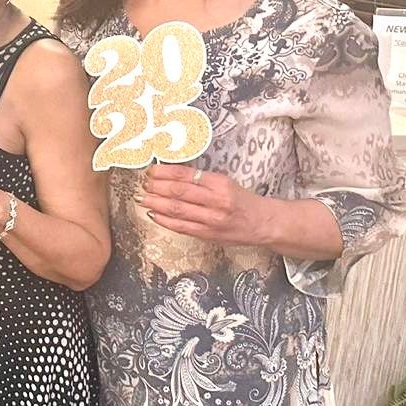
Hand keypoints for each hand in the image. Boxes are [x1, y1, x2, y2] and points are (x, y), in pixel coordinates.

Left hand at [137, 164, 271, 245]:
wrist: (262, 223)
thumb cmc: (241, 201)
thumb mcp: (224, 183)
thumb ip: (199, 180)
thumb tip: (169, 175)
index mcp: (219, 184)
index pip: (185, 175)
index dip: (164, 173)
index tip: (151, 171)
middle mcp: (215, 201)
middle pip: (178, 192)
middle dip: (156, 187)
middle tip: (143, 184)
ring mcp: (211, 219)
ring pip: (177, 210)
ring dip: (155, 204)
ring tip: (142, 198)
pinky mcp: (207, 235)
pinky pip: (181, 227)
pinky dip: (164, 220)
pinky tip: (153, 214)